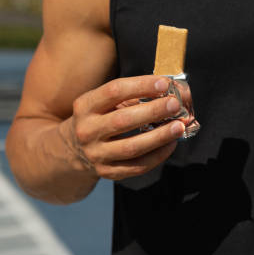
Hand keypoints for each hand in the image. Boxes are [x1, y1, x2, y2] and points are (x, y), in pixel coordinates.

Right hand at [62, 75, 186, 180]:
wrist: (74, 148)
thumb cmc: (101, 117)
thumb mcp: (106, 102)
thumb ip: (135, 95)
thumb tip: (172, 91)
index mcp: (85, 106)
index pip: (114, 91)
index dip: (141, 86)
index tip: (164, 83)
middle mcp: (87, 131)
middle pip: (122, 120)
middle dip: (152, 111)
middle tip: (175, 104)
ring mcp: (96, 154)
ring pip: (131, 147)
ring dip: (159, 136)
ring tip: (179, 126)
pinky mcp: (107, 172)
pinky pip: (137, 166)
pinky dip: (157, 155)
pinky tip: (171, 144)